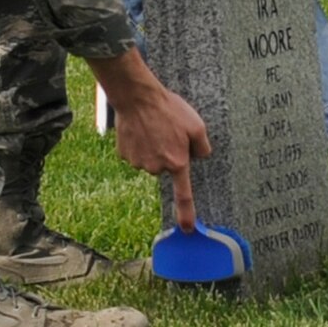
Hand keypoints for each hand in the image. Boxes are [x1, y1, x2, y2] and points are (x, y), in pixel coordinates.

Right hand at [91, 51, 211, 228]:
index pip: (183, 194)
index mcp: (178, 162)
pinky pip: (135, 153)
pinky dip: (138, 144)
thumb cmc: (169, 110)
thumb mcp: (196, 125)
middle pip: (165, 167)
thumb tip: (198, 156)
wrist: (137, 98)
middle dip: (168, 154)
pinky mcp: (125, 154)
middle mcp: (157, 167)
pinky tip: (140, 129)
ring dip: (152, 148)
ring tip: (154, 127)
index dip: (186, 213)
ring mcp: (139, 162)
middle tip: (167, 132)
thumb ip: (202, 147)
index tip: (186, 228)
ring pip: (149, 160)